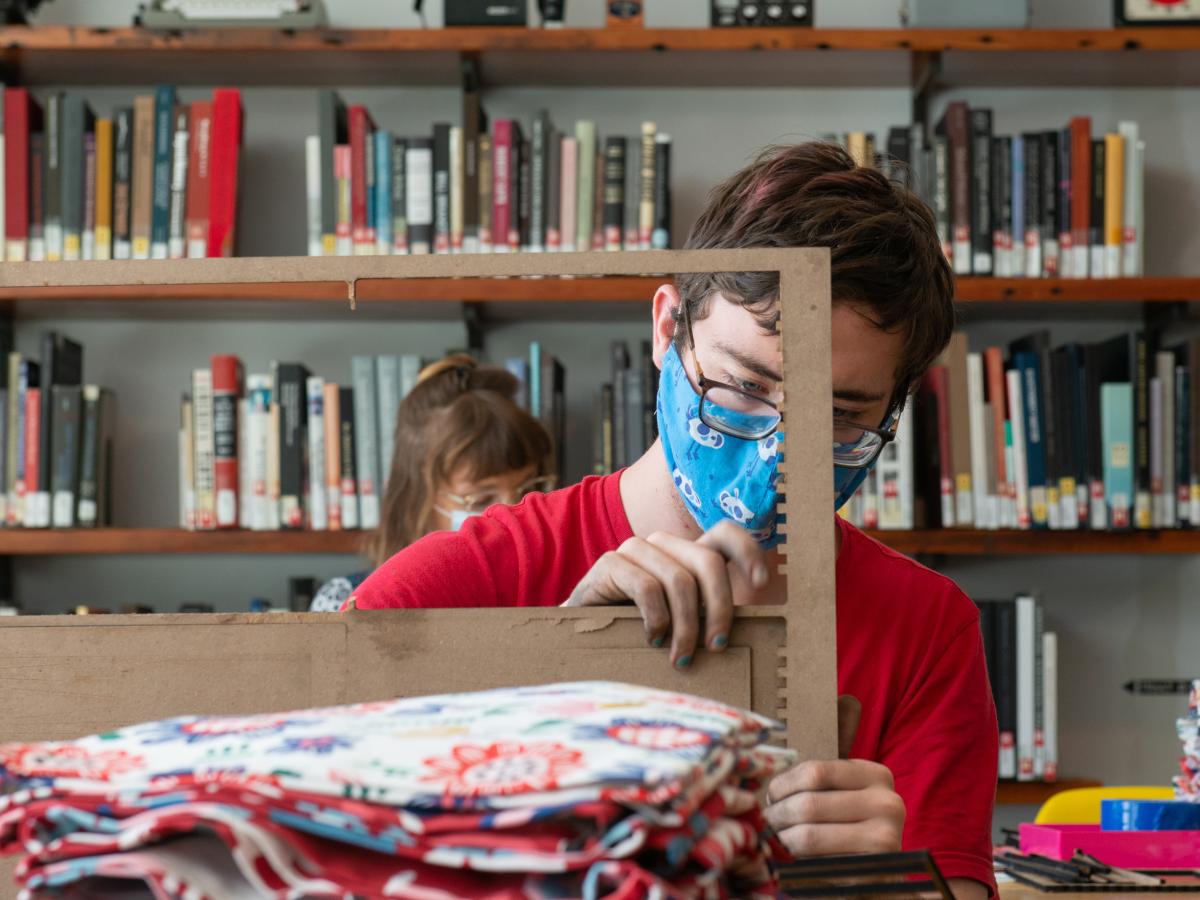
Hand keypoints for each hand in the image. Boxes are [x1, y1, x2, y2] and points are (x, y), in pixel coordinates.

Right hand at [561, 520, 769, 667]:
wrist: (581, 635)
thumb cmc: (638, 632)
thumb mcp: (680, 623)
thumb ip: (706, 618)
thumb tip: (748, 636)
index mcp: (685, 555)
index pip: (724, 534)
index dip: (748, 551)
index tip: (762, 583)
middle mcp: (663, 545)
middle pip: (708, 562)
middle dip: (719, 608)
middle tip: (716, 646)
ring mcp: (635, 550)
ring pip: (679, 580)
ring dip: (686, 625)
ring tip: (680, 657)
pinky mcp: (610, 564)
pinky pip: (647, 588)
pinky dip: (656, 619)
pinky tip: (653, 638)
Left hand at [765, 696, 904, 856]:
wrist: (875, 884)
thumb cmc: (848, 834)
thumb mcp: (839, 796)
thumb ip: (823, 772)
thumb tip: (807, 720)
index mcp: (876, 774)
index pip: (814, 770)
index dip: (782, 785)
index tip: (769, 797)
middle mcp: (889, 801)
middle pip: (808, 801)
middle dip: (777, 814)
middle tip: (765, 823)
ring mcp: (887, 834)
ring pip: (807, 830)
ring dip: (781, 837)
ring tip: (773, 840)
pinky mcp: (875, 866)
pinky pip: (817, 858)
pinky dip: (795, 858)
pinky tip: (790, 859)